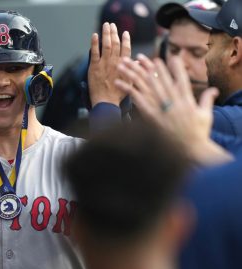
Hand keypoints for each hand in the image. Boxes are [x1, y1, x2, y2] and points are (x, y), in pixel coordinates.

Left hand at [88, 22, 130, 106]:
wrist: (106, 101)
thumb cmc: (118, 94)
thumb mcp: (130, 82)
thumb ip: (133, 69)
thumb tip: (138, 60)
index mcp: (124, 65)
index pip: (126, 48)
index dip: (126, 40)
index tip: (125, 33)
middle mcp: (115, 62)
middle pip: (115, 43)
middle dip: (114, 32)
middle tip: (112, 25)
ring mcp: (104, 63)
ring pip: (106, 45)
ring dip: (106, 33)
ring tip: (106, 25)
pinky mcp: (94, 67)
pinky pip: (94, 52)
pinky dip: (94, 43)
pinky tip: (95, 35)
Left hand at [115, 55, 230, 164]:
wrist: (191, 150)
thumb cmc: (199, 135)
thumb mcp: (206, 116)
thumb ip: (207, 100)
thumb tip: (214, 90)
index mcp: (185, 98)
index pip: (178, 78)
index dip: (171, 67)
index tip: (165, 58)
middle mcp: (172, 100)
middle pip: (157, 79)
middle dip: (147, 66)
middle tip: (138, 56)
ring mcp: (161, 107)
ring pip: (144, 85)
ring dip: (132, 73)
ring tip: (122, 64)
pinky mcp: (150, 115)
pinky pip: (136, 99)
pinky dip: (127, 89)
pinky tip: (118, 81)